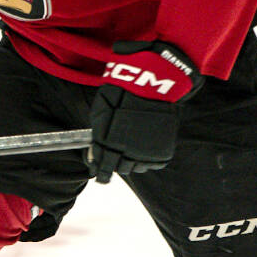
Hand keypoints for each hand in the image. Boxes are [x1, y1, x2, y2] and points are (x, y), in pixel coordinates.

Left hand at [85, 40, 203, 183]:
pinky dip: (148, 159)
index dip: (99, 170)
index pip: (101, 166)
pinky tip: (145, 147)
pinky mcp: (161, 150)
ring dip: (132, 161)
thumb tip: (95, 153)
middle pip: (119, 169)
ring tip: (132, 149)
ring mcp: (145, 153)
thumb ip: (97, 136)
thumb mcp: (101, 112)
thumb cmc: (121, 93)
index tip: (99, 172)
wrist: (150, 84)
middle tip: (116, 157)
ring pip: (136, 168)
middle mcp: (126, 152)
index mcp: (108, 143)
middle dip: (115, 164)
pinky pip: (152, 164)